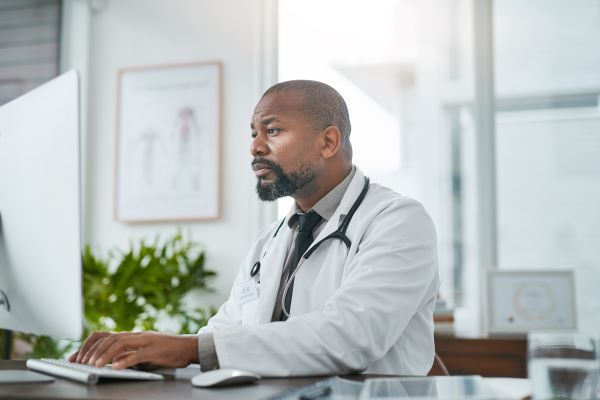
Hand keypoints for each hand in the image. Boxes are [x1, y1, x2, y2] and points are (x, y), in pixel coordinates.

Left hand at [68, 331, 198, 369]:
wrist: (189, 346)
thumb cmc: (167, 350)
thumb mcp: (143, 351)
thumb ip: (129, 353)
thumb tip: (111, 360)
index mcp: (132, 336)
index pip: (105, 335)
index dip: (88, 345)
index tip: (76, 357)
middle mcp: (136, 336)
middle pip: (109, 338)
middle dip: (92, 351)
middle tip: (82, 363)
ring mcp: (145, 341)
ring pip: (120, 344)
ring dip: (104, 355)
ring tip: (94, 365)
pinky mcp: (155, 350)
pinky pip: (137, 355)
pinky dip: (125, 361)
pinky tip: (115, 368)